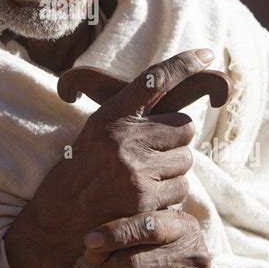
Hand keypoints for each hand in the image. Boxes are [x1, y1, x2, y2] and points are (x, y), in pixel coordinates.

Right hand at [29, 49, 214, 255]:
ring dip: (172, 171)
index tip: (207, 53)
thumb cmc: (82, 168)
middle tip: (150, 155)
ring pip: (186, 160)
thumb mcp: (99, 130)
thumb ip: (131, 116)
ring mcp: (136, 168)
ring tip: (142, 180)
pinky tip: (143, 200)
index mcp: (112, 115)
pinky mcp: (145, 198)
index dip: (183, 64)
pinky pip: (181, 190)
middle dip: (175, 142)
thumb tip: (175, 109)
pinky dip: (169, 196)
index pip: (153, 80)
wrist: (61, 214)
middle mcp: (125, 137)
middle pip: (184, 126)